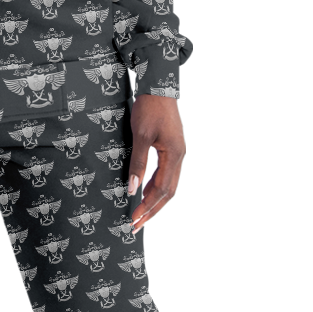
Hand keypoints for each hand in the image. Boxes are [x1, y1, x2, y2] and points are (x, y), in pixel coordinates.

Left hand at [126, 94, 184, 234]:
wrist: (158, 87)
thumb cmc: (150, 108)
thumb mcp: (141, 136)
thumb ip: (138, 163)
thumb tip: (132, 189)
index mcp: (174, 155)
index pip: (162, 190)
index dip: (148, 206)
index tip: (135, 219)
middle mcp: (179, 157)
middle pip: (168, 192)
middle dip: (152, 209)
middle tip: (136, 224)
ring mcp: (177, 153)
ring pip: (168, 184)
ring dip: (154, 199)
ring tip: (140, 213)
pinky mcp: (172, 148)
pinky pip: (165, 173)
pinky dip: (155, 186)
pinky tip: (144, 191)